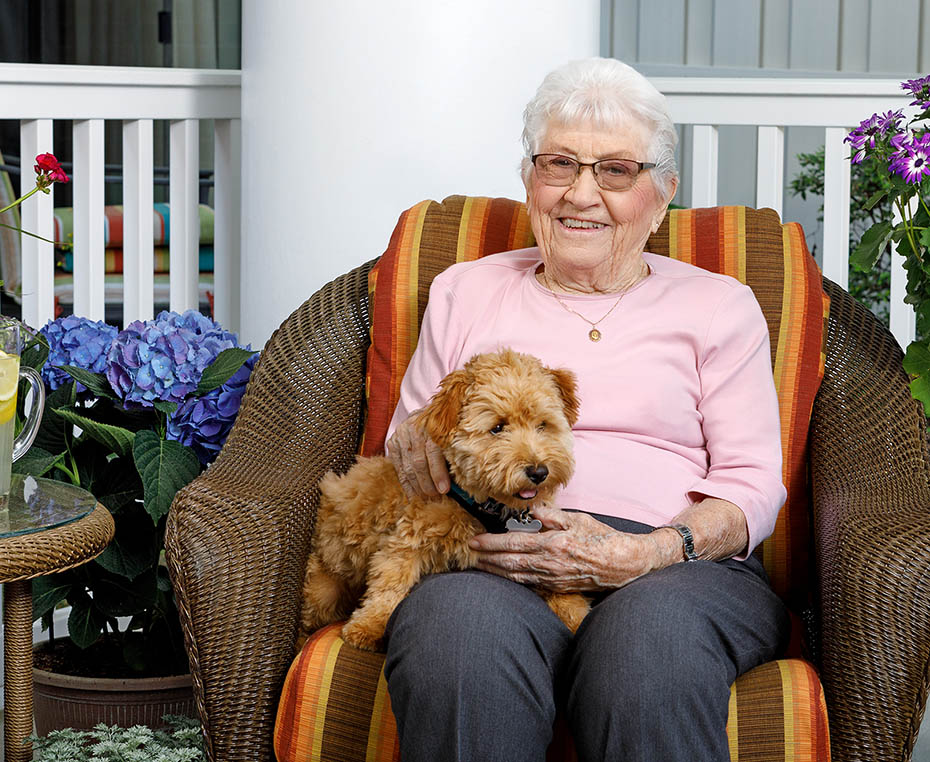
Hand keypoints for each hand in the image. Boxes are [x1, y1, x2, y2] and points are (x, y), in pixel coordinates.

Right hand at [386, 413, 449, 498]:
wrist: (427, 413)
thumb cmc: (446, 428)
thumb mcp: (453, 435)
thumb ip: (455, 453)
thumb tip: (464, 482)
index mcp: (433, 423)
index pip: (433, 451)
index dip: (438, 472)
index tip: (445, 490)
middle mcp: (415, 427)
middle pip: (419, 461)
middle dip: (428, 484)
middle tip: (436, 499)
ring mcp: (401, 434)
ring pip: (408, 466)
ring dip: (417, 487)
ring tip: (426, 500)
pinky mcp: (393, 442)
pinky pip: (399, 468)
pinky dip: (406, 484)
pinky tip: (413, 496)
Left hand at [467, 506, 679, 591]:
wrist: (624, 564)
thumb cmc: (602, 538)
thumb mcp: (578, 519)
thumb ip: (552, 515)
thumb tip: (531, 511)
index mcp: (553, 544)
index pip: (514, 543)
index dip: (491, 543)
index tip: (475, 541)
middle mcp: (550, 564)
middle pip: (510, 563)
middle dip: (487, 560)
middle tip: (470, 556)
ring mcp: (553, 579)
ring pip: (517, 577)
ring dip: (496, 572)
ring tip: (480, 566)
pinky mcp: (558, 587)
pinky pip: (530, 585)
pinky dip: (513, 580)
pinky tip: (504, 576)